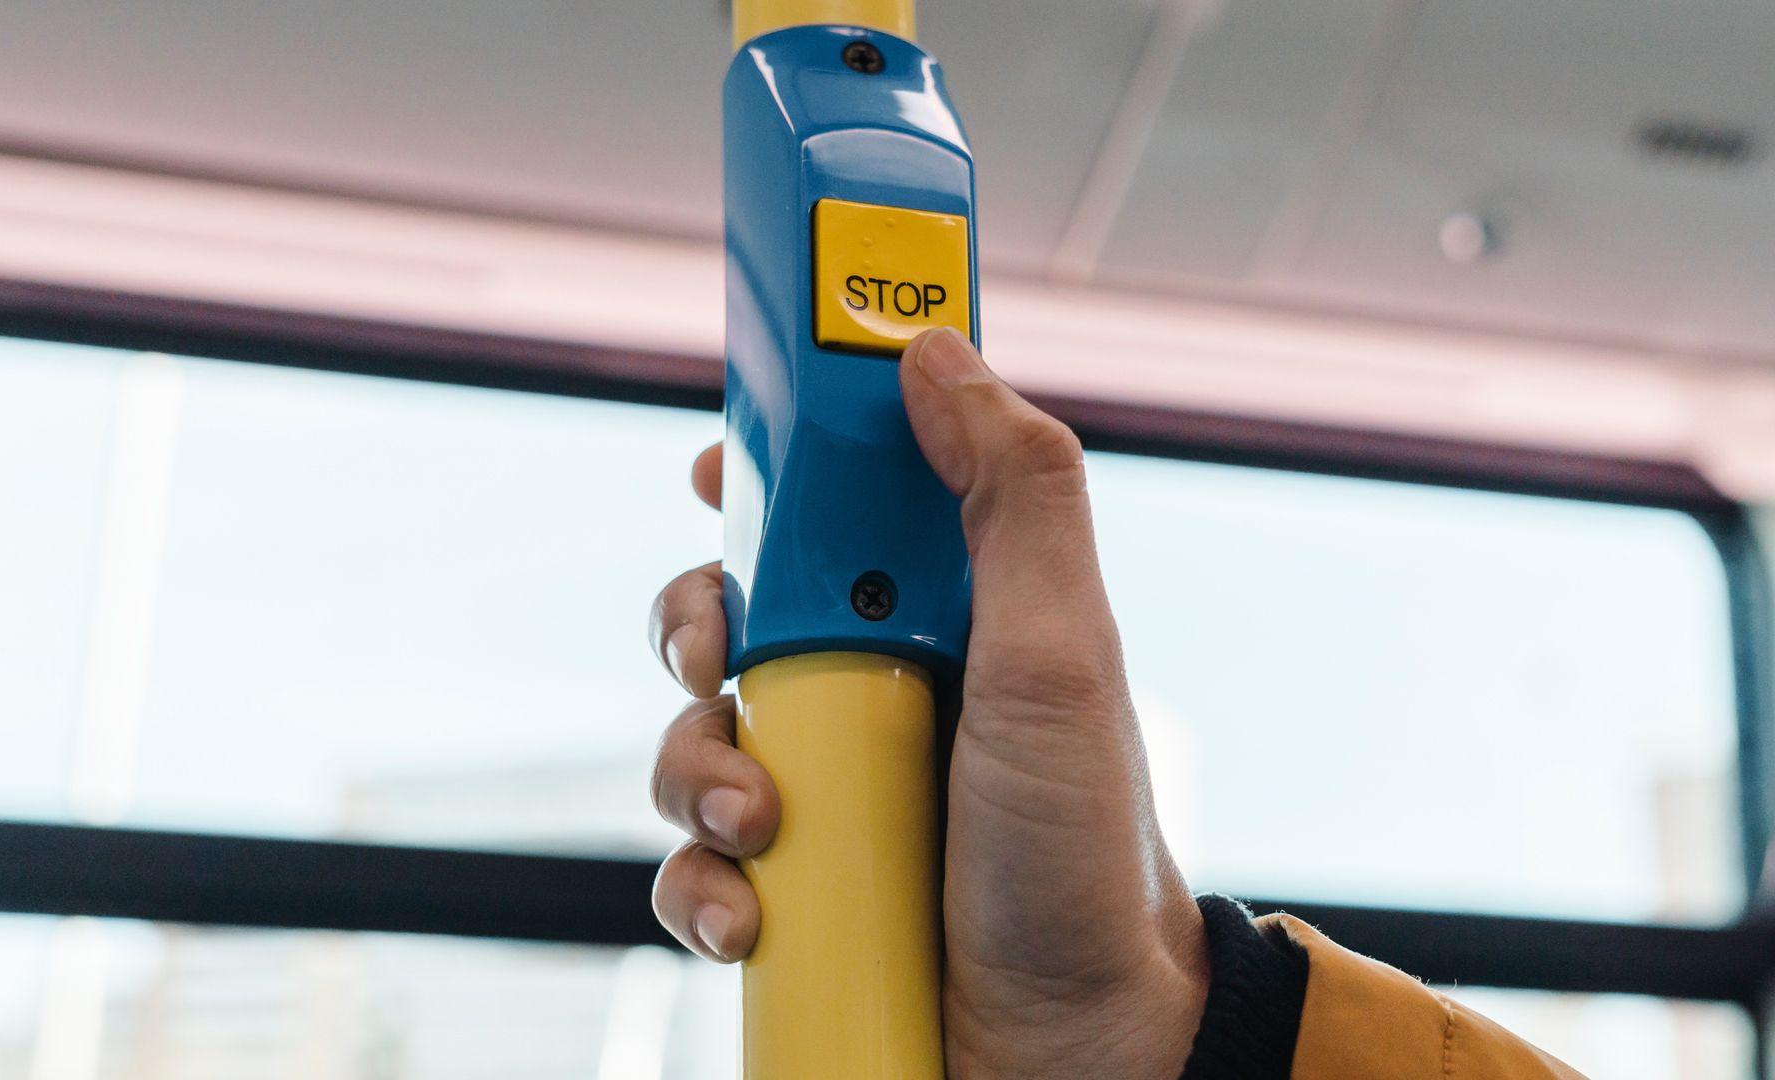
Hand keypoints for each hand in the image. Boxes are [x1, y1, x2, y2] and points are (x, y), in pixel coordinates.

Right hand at [648, 328, 1208, 1078]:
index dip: (763, 476)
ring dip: (697, 775)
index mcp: (943, 620)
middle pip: (731, 616)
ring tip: (765, 826)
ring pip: (692, 742)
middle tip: (716, 660)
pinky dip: (702, 886)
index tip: (709, 466)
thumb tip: (931, 353)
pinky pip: (693, 864)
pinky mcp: (791, 892)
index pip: (836, 511)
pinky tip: (754, 918)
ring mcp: (829, 795)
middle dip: (696, 628)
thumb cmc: (1082, 847)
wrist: (1080, 1044)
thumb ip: (1013, 492)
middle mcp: (877, 695)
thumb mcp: (1062, 649)